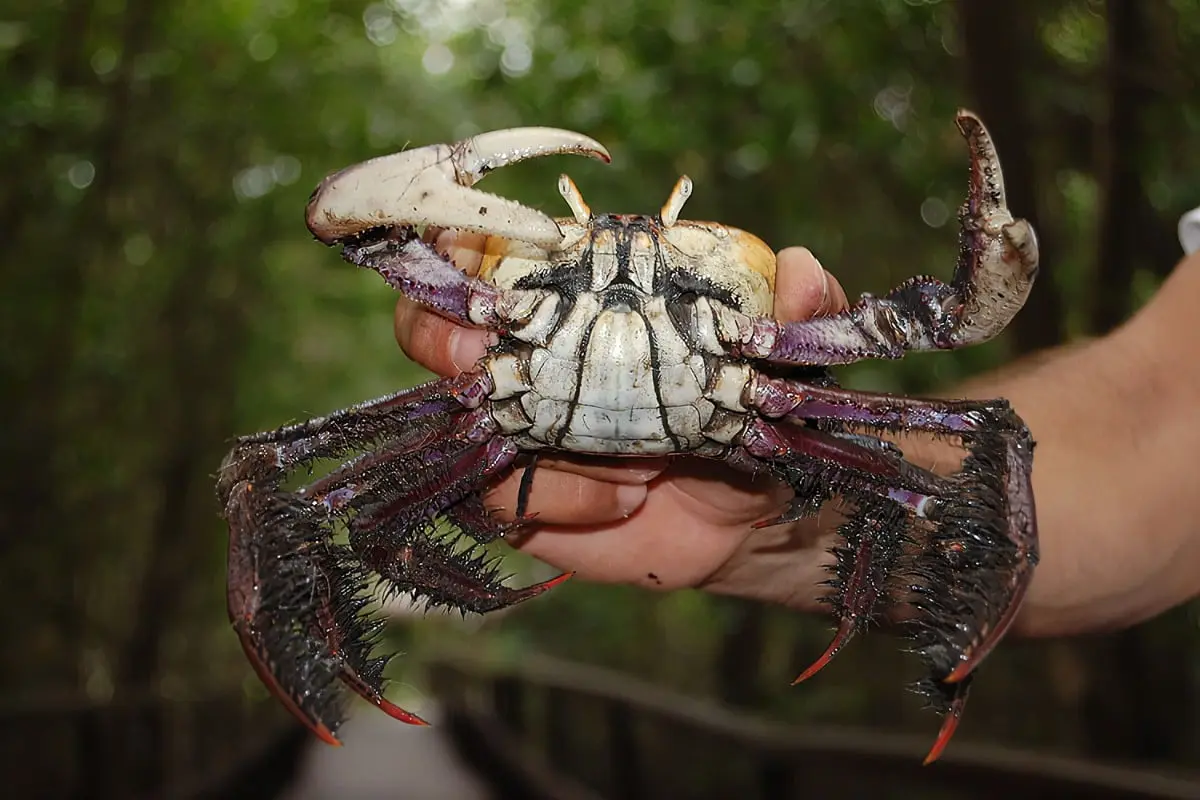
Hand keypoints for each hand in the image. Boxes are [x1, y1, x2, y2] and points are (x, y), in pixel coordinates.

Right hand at [393, 231, 849, 610]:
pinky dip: (561, 494)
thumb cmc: (750, 414)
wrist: (748, 514)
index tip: (480, 252)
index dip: (459, 246)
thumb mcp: (782, 359)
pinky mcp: (523, 500)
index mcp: (573, 302)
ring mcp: (518, 431)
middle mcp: (529, 358)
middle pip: (433, 331)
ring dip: (529, 429)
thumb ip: (799, 312)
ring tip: (625, 455)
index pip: (486, 257)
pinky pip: (498, 496)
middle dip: (444, 335)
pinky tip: (626, 497)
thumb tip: (800, 269)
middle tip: (494, 354)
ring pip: (459, 417)